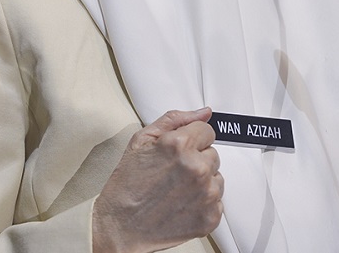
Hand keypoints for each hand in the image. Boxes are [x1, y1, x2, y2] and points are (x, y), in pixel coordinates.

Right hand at [92, 107, 223, 252]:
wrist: (120, 226)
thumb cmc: (128, 184)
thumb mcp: (142, 140)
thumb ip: (175, 120)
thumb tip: (203, 113)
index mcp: (180, 145)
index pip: (207, 130)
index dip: (191, 139)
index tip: (178, 152)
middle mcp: (197, 168)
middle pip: (213, 154)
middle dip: (196, 160)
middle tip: (172, 173)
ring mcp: (206, 194)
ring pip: (217, 177)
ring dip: (202, 181)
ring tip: (176, 190)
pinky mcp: (211, 216)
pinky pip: (217, 201)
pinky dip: (203, 203)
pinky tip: (182, 205)